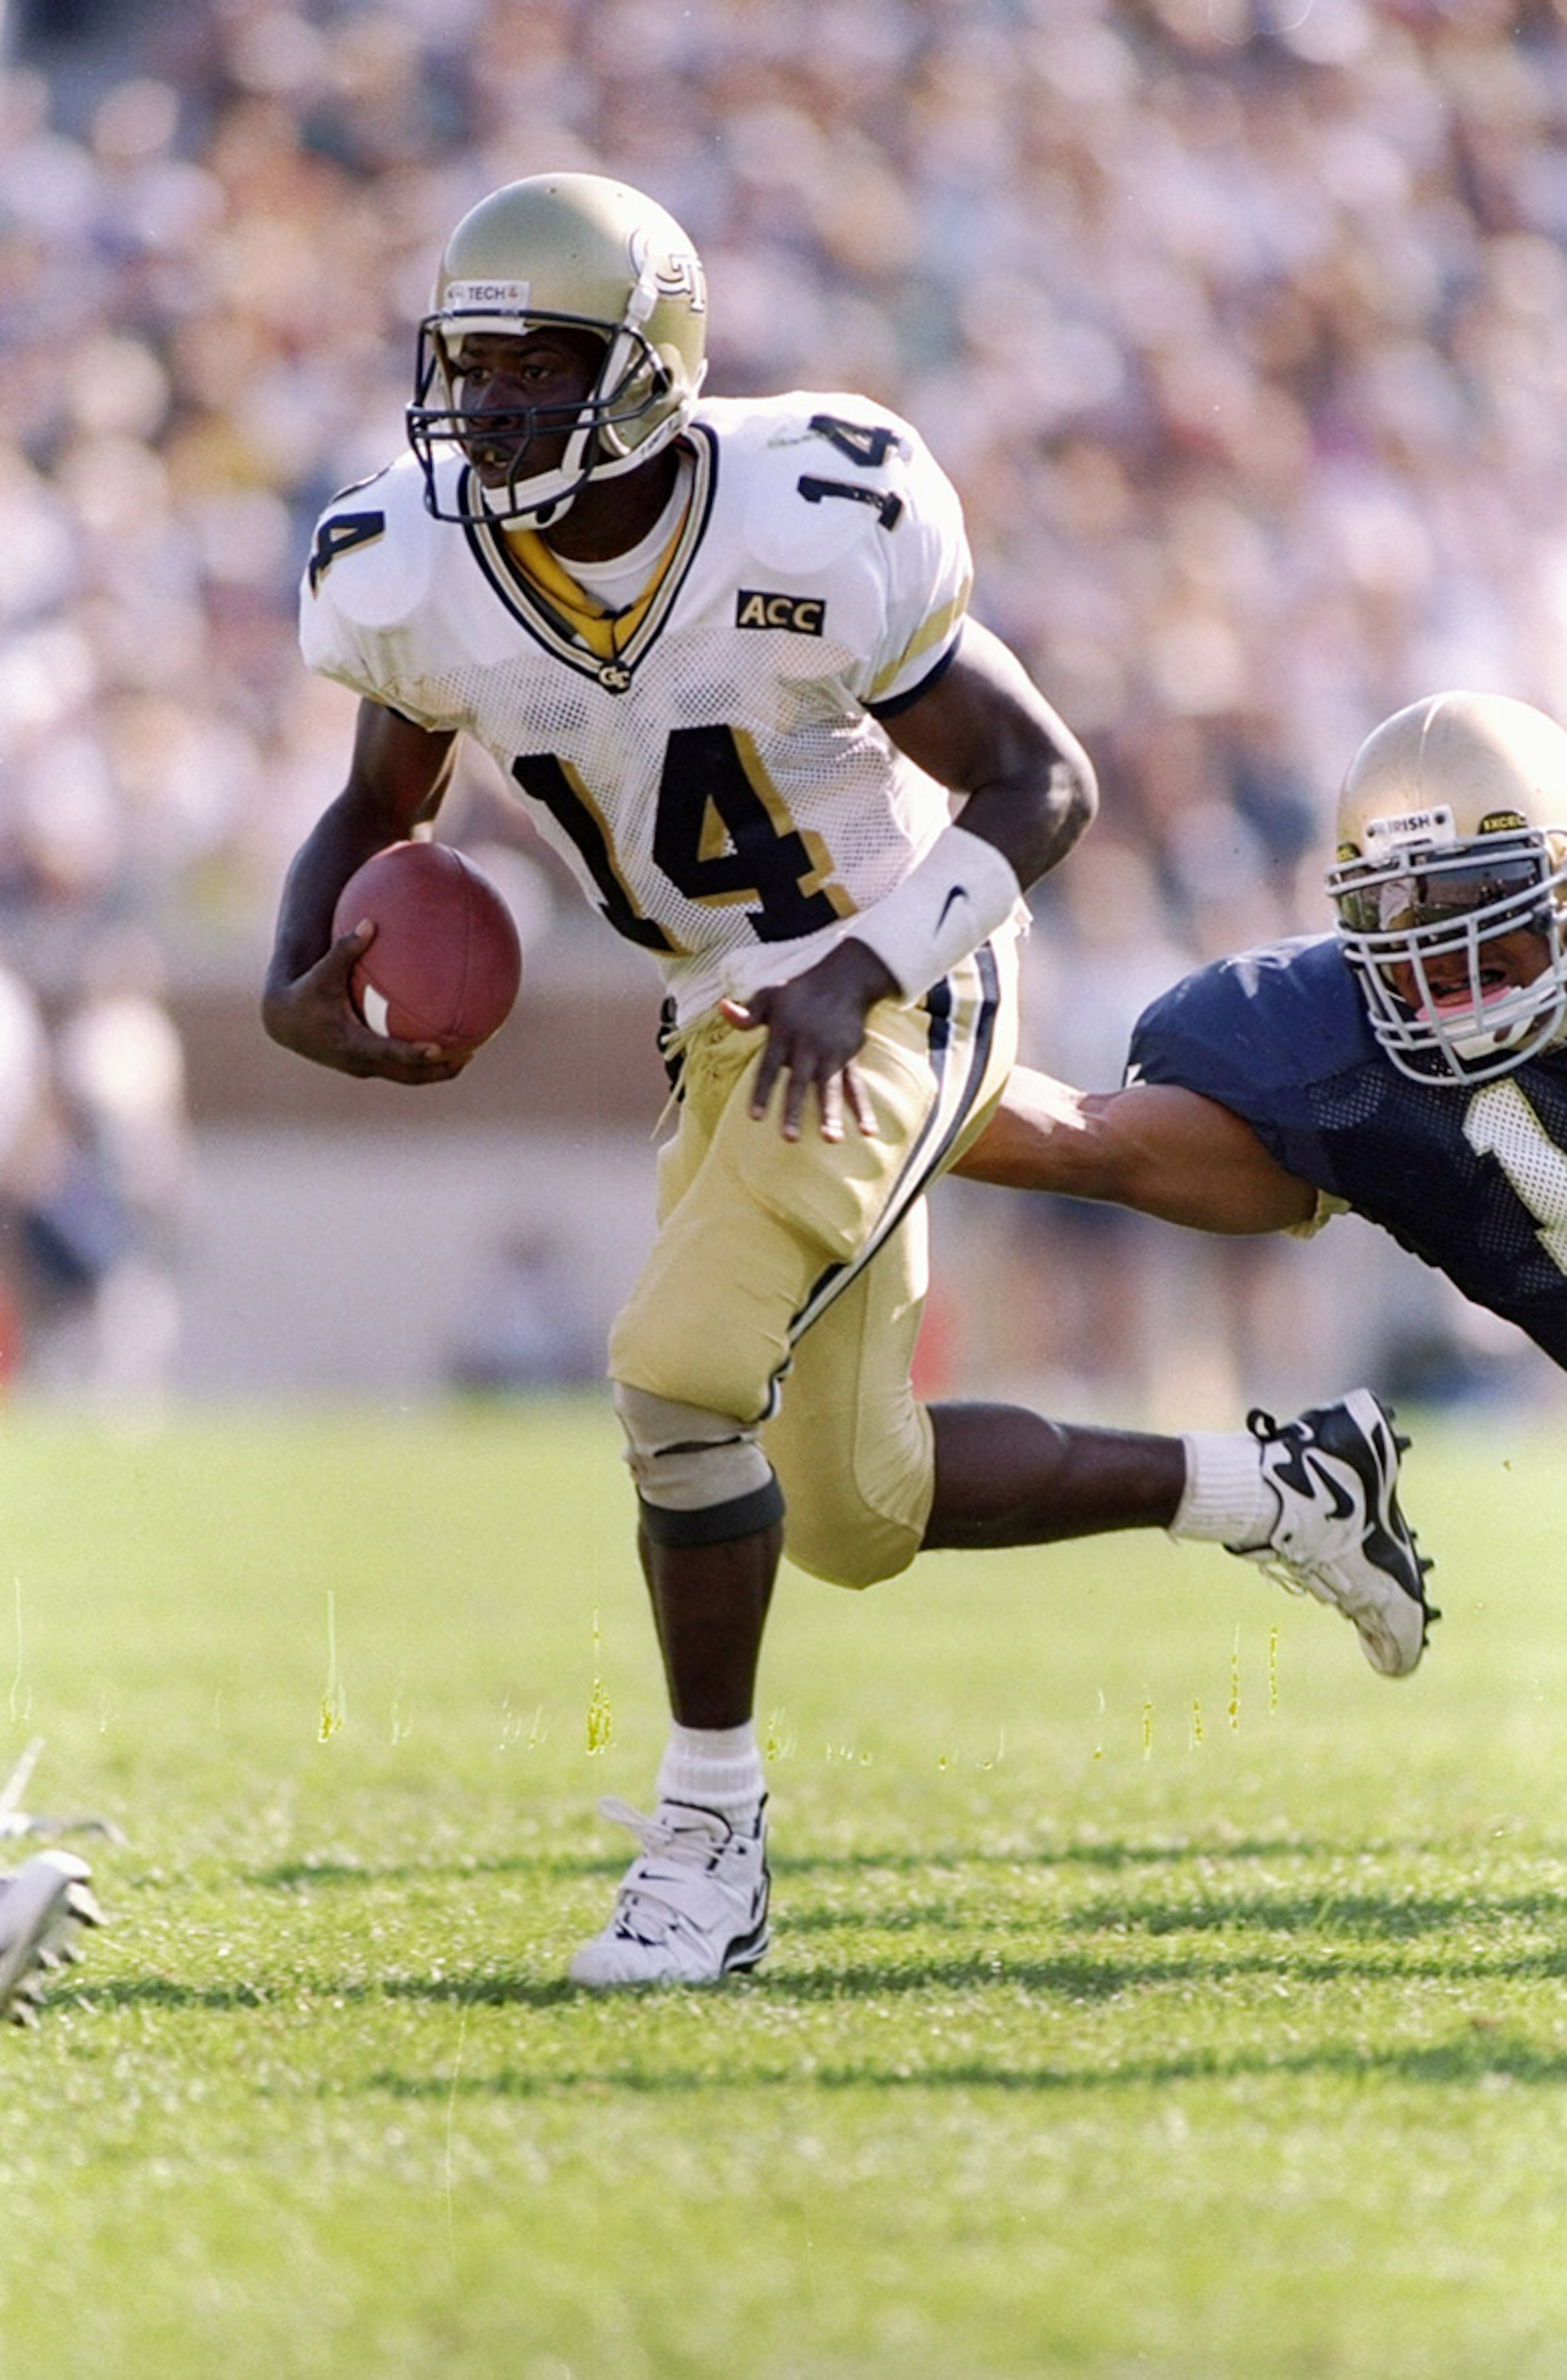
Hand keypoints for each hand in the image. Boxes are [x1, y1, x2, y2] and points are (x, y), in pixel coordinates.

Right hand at [261, 920, 474, 1084]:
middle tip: (469, 1055)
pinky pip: (399, 1069)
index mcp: (352, 1043)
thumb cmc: (305, 993)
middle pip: (408, 1075)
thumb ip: (346, 948)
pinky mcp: (365, 1066)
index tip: (439, 1049)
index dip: (414, 1054)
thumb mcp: (323, 972)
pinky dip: (421, 1063)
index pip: (389, 1053)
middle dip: (439, 1070)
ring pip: (406, 1077)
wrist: (284, 1023)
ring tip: (466, 1055)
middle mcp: (361, 1062)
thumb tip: (370, 922)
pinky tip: (443, 1045)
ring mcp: (364, 1068)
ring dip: (436, 1071)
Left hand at [719, 938, 895, 1140]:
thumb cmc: (799, 991)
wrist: (843, 979)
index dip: (762, 1092)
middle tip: (789, 1139)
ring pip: (829, 1089)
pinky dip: (863, 1108)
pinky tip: (868, 1130)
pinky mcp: (849, 1057)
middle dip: (794, 1111)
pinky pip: (856, 1086)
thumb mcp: (769, 995)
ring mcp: (831, 1053)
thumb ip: (748, 1012)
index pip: (769, 1068)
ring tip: (831, 1139)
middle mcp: (808, 1046)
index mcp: (784, 1034)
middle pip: (799, 1083)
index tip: (755, 1118)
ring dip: (830, 1115)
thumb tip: (722, 1007)